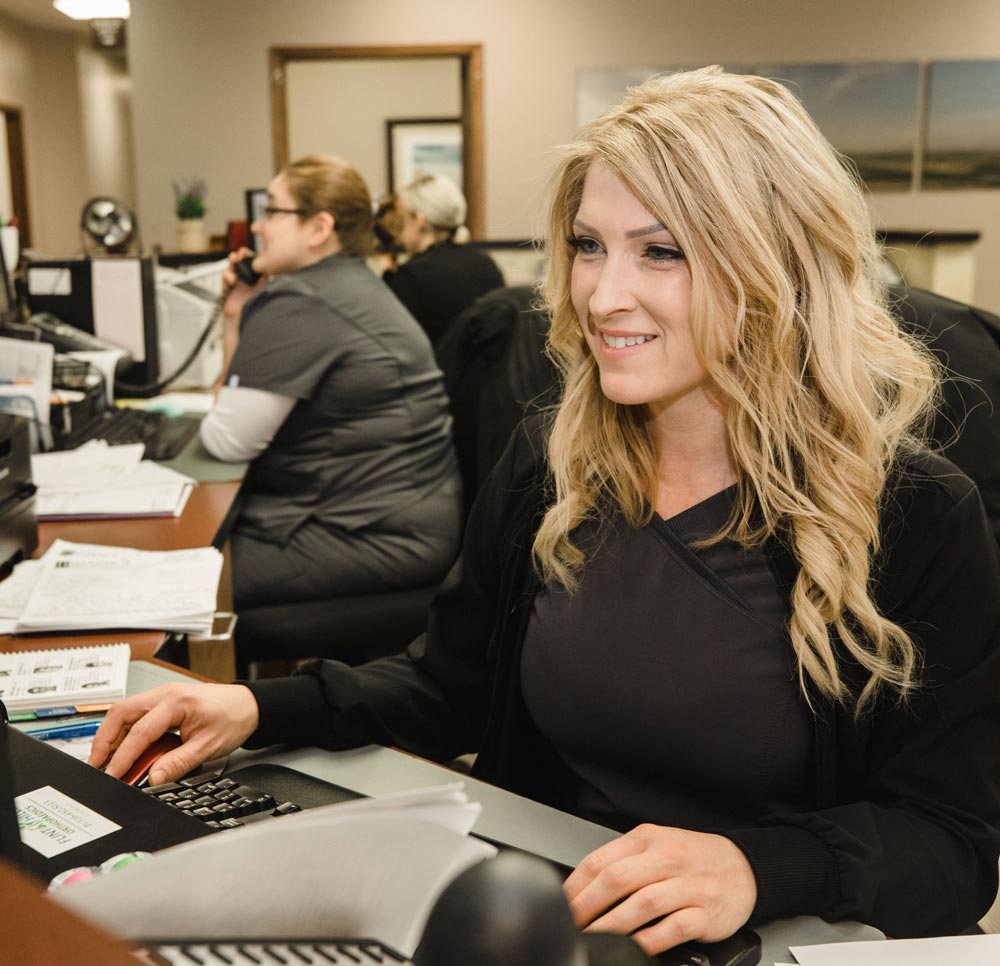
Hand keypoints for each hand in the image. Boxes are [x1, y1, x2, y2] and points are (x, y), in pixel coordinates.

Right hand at [87, 682, 259, 785]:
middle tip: (97, 766)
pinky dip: (124, 731)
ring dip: (111, 735)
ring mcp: (163, 695)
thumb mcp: (208, 747)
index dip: (122, 757)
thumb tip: (153, 778)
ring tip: (105, 761)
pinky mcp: (164, 700)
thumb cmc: (233, 718)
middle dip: (104, 741)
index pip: (140, 733)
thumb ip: (179, 763)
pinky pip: (136, 714)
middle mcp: (165, 694)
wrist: (249, 704)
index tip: (112, 776)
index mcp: (176, 703)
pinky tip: (122, 749)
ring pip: (125, 712)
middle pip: (121, 713)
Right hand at [221, 246, 262, 312]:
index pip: (250, 265)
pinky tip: (231, 280)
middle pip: (239, 264)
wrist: (243, 321)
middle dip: (238, 257)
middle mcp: (244, 281)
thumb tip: (266, 272)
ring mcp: (235, 285)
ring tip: (234, 261)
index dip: (248, 258)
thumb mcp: (260, 292)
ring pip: (231, 269)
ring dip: (232, 264)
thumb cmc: (253, 309)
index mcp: (253, 280)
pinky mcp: (227, 289)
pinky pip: (225, 279)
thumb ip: (262, 282)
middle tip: (239, 254)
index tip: (247, 252)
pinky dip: (227, 277)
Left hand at [563, 824, 756, 956]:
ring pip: (643, 903)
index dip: (576, 887)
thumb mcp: (656, 847)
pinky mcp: (706, 912)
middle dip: (587, 907)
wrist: (743, 866)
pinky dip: (651, 939)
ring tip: (594, 939)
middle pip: (617, 879)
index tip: (562, 907)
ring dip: (613, 925)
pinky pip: (674, 927)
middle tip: (572, 926)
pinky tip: (635, 948)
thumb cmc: (692, 858)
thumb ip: (624, 863)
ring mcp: (688, 885)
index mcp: (647, 839)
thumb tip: (583, 891)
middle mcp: (667, 858)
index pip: (601, 860)